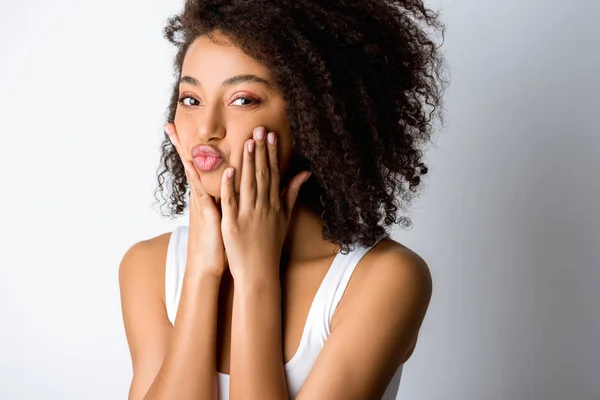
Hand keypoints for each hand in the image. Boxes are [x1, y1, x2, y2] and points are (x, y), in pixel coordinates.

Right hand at [164, 123, 227, 278]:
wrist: (209, 265)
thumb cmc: (217, 242)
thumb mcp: (223, 216)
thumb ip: (225, 200)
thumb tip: (232, 187)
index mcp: (206, 195)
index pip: (198, 166)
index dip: (191, 148)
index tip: (181, 129)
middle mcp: (200, 196)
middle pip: (189, 165)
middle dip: (180, 145)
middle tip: (168, 123)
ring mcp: (200, 204)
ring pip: (192, 173)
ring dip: (186, 153)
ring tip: (174, 134)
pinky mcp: (205, 214)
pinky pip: (200, 192)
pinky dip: (198, 178)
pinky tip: (193, 164)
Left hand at [220, 126, 310, 281]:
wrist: (259, 272)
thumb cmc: (271, 245)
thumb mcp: (285, 218)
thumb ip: (292, 194)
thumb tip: (304, 174)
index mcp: (274, 205)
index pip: (273, 174)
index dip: (271, 154)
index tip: (270, 136)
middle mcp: (263, 208)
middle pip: (261, 175)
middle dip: (260, 152)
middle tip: (258, 130)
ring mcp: (247, 216)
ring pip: (248, 185)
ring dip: (247, 163)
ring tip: (246, 143)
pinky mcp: (232, 225)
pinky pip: (231, 203)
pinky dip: (230, 187)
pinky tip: (229, 171)